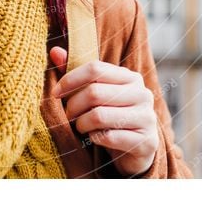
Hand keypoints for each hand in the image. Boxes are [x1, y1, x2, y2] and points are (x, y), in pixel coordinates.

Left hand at [49, 47, 158, 176]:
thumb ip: (76, 74)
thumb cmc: (111, 116)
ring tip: (80, 127)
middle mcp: (142, 94)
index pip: (95, 68)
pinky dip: (94, 138)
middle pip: (94, 92)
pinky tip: (95, 138)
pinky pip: (108, 137)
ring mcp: (147, 118)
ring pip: (99, 116)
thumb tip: (55, 52)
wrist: (137, 149)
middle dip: (73, 106)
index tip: (55, 93)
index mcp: (130, 77)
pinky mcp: (146, 141)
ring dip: (82, 124)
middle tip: (68, 116)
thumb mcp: (96, 93)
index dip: (70, 79)